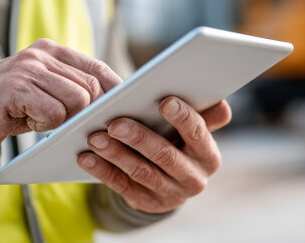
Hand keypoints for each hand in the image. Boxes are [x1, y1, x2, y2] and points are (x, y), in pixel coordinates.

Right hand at [0, 39, 122, 149]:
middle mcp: (41, 53)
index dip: (115, 89)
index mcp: (51, 50)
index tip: (124, 107)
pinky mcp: (16, 87)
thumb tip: (113, 101)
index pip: (97, 67)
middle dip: (86, 111)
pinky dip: (45, 125)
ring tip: (41, 119)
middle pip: (90, 87)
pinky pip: (53, 113)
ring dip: (63, 119)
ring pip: (76, 99)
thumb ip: (72, 86)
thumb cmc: (12, 106)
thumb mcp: (44, 90)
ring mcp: (28, 68)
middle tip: (67, 123)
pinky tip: (28, 122)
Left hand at [78, 96, 231, 212]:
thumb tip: (217, 100)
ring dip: (115, 154)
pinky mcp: (146, 203)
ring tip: (94, 137)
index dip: (183, 118)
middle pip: (165, 155)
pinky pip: (122, 186)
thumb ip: (203, 114)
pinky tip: (87, 157)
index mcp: (208, 155)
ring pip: (140, 172)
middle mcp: (193, 178)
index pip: (198, 134)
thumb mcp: (191, 131)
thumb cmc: (178, 142)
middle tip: (115, 123)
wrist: (168, 182)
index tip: (164, 101)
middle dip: (139, 137)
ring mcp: (170, 194)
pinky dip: (103, 170)